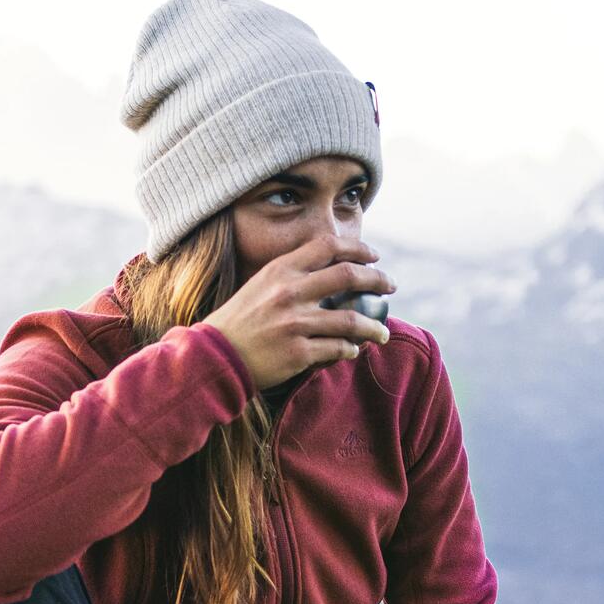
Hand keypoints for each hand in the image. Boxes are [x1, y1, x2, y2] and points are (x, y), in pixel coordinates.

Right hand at [201, 233, 396, 390]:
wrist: (213, 357)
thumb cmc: (237, 322)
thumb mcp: (258, 287)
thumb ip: (289, 277)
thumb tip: (326, 272)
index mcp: (280, 271)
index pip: (328, 246)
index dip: (357, 248)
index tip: (374, 257)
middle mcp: (290, 293)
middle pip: (349, 276)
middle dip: (378, 280)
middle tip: (390, 287)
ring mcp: (295, 323)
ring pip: (351, 320)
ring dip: (373, 328)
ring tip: (382, 334)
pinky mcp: (298, 352)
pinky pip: (337, 349)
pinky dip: (350, 350)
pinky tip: (352, 351)